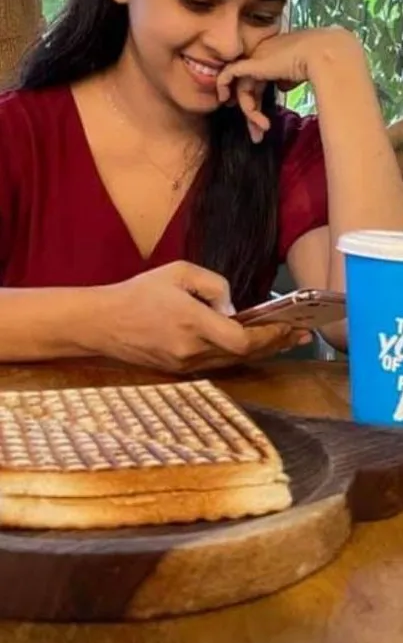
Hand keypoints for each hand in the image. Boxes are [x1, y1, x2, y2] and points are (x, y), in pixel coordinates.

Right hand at [86, 261, 310, 372]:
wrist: (103, 323)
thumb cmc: (140, 292)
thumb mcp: (179, 272)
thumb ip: (214, 285)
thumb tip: (234, 307)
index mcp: (191, 323)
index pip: (241, 340)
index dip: (270, 336)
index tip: (290, 325)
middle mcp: (191, 350)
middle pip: (244, 355)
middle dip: (276, 344)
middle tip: (301, 334)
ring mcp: (185, 365)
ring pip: (233, 362)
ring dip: (261, 351)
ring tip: (286, 339)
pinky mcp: (179, 370)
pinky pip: (218, 364)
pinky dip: (239, 355)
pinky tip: (252, 345)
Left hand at [218, 27, 356, 142]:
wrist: (323, 56)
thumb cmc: (319, 65)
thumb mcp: (298, 75)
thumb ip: (285, 79)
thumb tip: (281, 86)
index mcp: (274, 55)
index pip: (259, 82)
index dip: (257, 103)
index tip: (261, 123)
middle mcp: (262, 54)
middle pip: (249, 87)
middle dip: (253, 114)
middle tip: (258, 134)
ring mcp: (256, 56)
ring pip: (242, 88)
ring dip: (250, 111)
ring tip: (262, 127)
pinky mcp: (251, 62)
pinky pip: (228, 74)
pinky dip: (223, 86)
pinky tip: (225, 101)